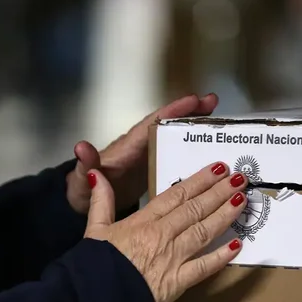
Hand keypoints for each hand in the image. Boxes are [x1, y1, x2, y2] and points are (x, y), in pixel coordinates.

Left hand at [66, 94, 218, 214]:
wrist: (81, 202)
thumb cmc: (82, 188)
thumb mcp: (83, 178)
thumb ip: (87, 163)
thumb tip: (81, 146)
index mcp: (128, 147)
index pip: (152, 123)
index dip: (173, 110)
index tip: (194, 100)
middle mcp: (141, 147)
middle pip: (169, 125)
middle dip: (190, 112)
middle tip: (214, 101)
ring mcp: (148, 158)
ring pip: (175, 139)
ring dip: (195, 130)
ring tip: (220, 124)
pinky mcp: (153, 170)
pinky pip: (176, 157)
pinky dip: (192, 153)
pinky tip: (211, 158)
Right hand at [83, 161, 247, 301]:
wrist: (94, 300)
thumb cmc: (94, 266)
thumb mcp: (94, 228)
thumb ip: (100, 200)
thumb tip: (96, 174)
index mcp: (143, 221)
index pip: (177, 195)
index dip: (200, 180)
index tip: (218, 169)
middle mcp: (162, 235)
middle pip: (195, 208)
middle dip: (219, 192)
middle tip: (240, 178)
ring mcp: (172, 258)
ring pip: (204, 231)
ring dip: (225, 215)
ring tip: (242, 200)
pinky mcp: (178, 282)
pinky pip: (204, 267)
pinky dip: (221, 256)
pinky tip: (237, 245)